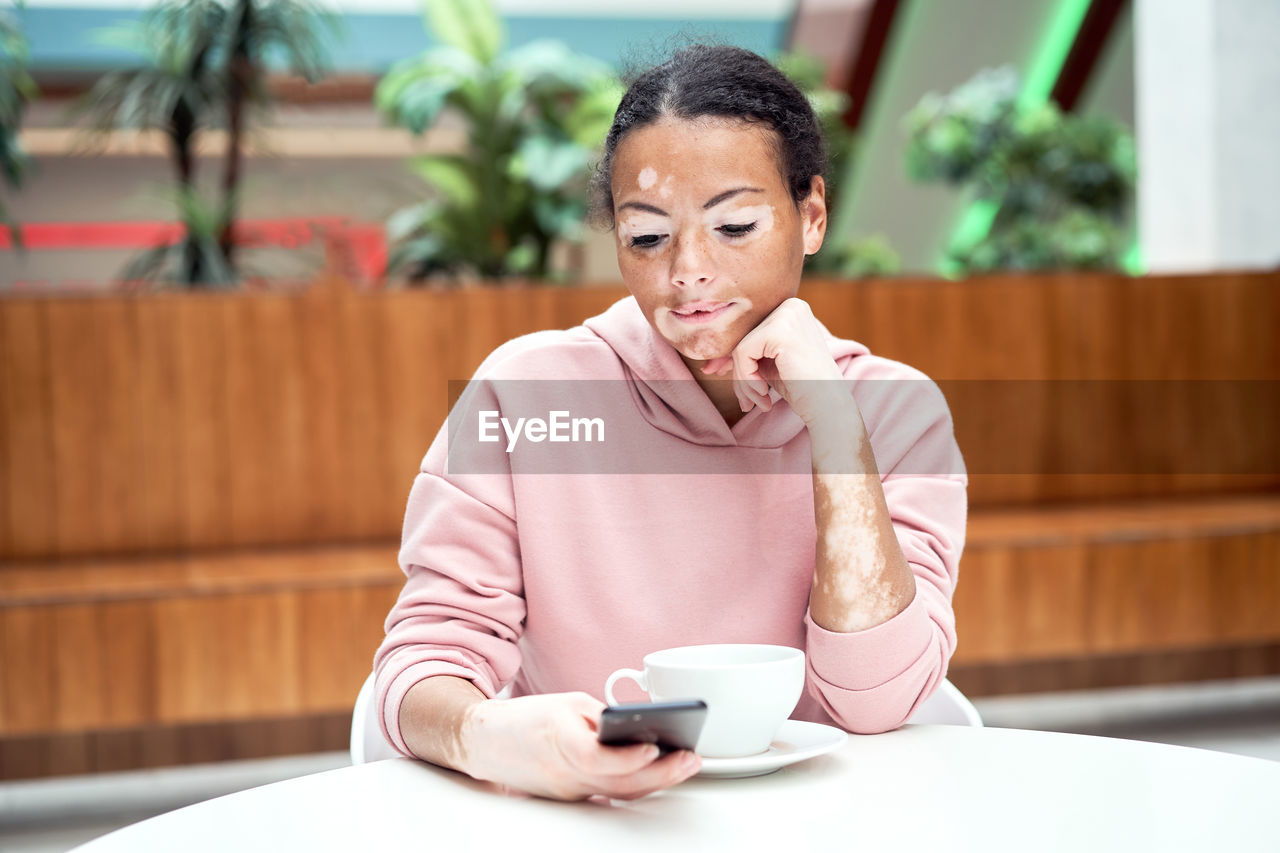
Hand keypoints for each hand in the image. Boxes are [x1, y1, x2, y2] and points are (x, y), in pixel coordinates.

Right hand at [460, 692, 701, 800]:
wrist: (486, 743)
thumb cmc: (525, 719)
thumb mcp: (567, 704)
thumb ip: (603, 718)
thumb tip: (639, 730)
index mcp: (559, 742)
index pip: (597, 758)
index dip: (627, 757)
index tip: (655, 747)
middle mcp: (565, 774)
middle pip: (618, 782)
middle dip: (659, 773)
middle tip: (689, 759)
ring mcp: (568, 791)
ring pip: (619, 792)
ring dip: (654, 781)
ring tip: (683, 764)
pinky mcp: (572, 797)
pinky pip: (609, 793)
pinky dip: (634, 783)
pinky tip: (657, 772)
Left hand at [701, 297, 846, 424]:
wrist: (828, 407)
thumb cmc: (802, 388)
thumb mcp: (769, 364)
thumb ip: (747, 355)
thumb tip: (709, 363)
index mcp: (791, 309)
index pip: (750, 331)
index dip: (732, 357)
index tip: (717, 375)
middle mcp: (791, 305)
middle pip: (743, 338)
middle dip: (739, 373)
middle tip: (746, 403)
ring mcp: (787, 315)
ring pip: (740, 347)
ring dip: (743, 381)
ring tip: (758, 402)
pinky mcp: (779, 331)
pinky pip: (742, 353)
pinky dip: (746, 378)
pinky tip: (764, 394)